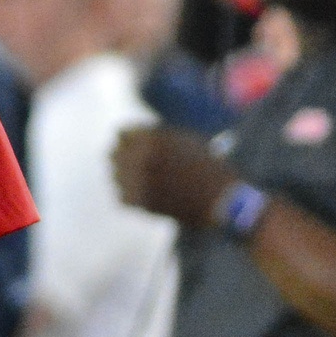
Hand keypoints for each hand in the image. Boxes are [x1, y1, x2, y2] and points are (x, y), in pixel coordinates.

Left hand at [112, 125, 233, 227]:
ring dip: (126, 178)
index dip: (130, 141)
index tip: (136, 148)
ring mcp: (137, 180)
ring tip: (147, 183)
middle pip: (113, 153)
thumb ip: (157, 136)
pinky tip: (148, 197)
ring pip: (115, 175)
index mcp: (151, 138)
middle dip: (124, 158)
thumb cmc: (209, 167)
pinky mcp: (139, 202)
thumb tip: (130, 136)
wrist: (222, 199)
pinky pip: (122, 197)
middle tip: (138, 167)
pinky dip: (131, 197)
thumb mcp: (185, 140)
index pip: (120, 133)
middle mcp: (140, 157)